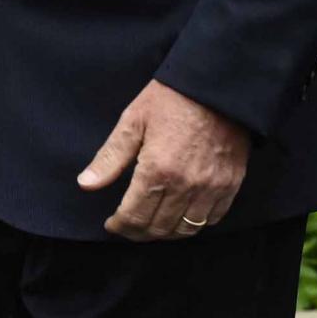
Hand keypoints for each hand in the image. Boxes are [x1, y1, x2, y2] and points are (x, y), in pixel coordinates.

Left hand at [77, 79, 249, 240]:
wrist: (214, 85)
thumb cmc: (170, 99)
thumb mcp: (133, 120)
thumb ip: (110, 157)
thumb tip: (86, 184)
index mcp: (157, 170)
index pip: (134, 216)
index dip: (120, 225)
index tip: (112, 224)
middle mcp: (185, 186)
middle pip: (158, 228)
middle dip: (138, 232)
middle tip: (128, 226)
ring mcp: (211, 188)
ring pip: (186, 229)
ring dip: (165, 232)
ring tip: (152, 224)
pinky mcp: (230, 185)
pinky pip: (212, 219)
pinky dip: (194, 224)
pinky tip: (181, 215)